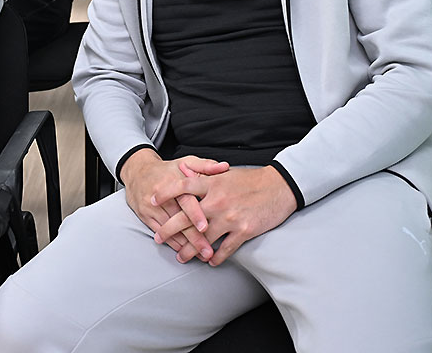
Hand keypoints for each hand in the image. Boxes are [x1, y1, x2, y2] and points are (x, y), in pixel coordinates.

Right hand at [120, 148, 228, 261]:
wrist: (137, 171)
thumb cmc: (165, 170)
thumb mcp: (185, 162)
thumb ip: (206, 166)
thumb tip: (224, 167)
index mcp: (173, 182)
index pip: (185, 200)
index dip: (196, 215)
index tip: (206, 227)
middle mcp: (161, 196)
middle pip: (179, 220)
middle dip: (194, 238)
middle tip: (207, 252)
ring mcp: (151, 208)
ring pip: (169, 230)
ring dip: (185, 245)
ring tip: (200, 255)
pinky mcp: (145, 216)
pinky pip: (159, 232)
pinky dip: (172, 242)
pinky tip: (183, 249)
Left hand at [153, 166, 296, 265]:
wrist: (279, 187)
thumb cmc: (250, 179)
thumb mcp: (224, 173)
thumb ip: (202, 173)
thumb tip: (181, 169)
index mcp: (212, 184)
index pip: (182, 187)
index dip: (166, 193)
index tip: (152, 200)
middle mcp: (218, 201)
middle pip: (186, 218)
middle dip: (169, 230)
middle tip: (158, 238)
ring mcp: (230, 217)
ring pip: (203, 238)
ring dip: (190, 250)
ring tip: (181, 257)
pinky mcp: (244, 231)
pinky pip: (226, 249)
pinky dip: (216, 257)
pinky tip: (210, 262)